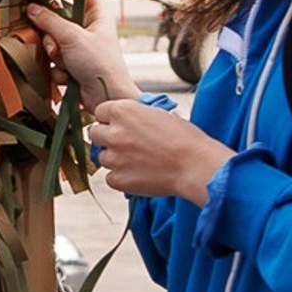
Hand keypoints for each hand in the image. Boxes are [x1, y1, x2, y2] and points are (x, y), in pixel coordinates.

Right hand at [26, 0, 137, 108]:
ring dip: (53, 54)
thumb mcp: (72, 38)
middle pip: (59, 18)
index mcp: (97, 16)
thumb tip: (31, 7)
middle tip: (53, 42)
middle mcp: (89, 29)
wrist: (107, 98)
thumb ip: (50, 21)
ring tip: (63, 63)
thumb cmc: (99, 64)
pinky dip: (57, 68)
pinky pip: (54, 59)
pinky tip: (67, 77)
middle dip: (52, 34)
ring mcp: (80, 47)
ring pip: (53, 41)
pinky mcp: (73, 64)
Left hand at [89, 96, 233, 204]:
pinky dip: (121, 177)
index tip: (118, 124)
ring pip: (102, 157)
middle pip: (95, 134)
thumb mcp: (159, 115)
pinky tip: (140, 175)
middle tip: (126, 144)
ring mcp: (114, 158)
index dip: (110, 119)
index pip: (101, 111)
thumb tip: (126, 120)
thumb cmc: (185, 139)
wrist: (195, 165)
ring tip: (139, 161)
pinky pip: (110, 178)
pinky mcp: (117, 179)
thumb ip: (136, 116)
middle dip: (107, 138)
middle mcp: (114, 133)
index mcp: (124, 111)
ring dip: (115, 159)